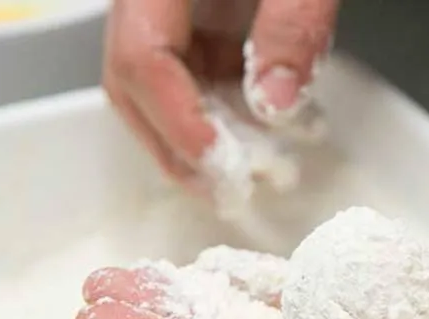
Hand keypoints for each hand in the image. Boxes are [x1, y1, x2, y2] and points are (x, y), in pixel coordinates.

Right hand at [103, 0, 338, 183]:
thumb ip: (293, 22)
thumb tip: (276, 102)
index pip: (140, 57)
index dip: (178, 122)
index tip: (221, 165)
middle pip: (135, 82)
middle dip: (182, 147)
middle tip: (230, 191)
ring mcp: (175, 5)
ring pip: (167, 83)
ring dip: (214, 135)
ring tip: (267, 170)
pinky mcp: (207, 11)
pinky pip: (205, 67)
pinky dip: (238, 108)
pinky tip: (285, 129)